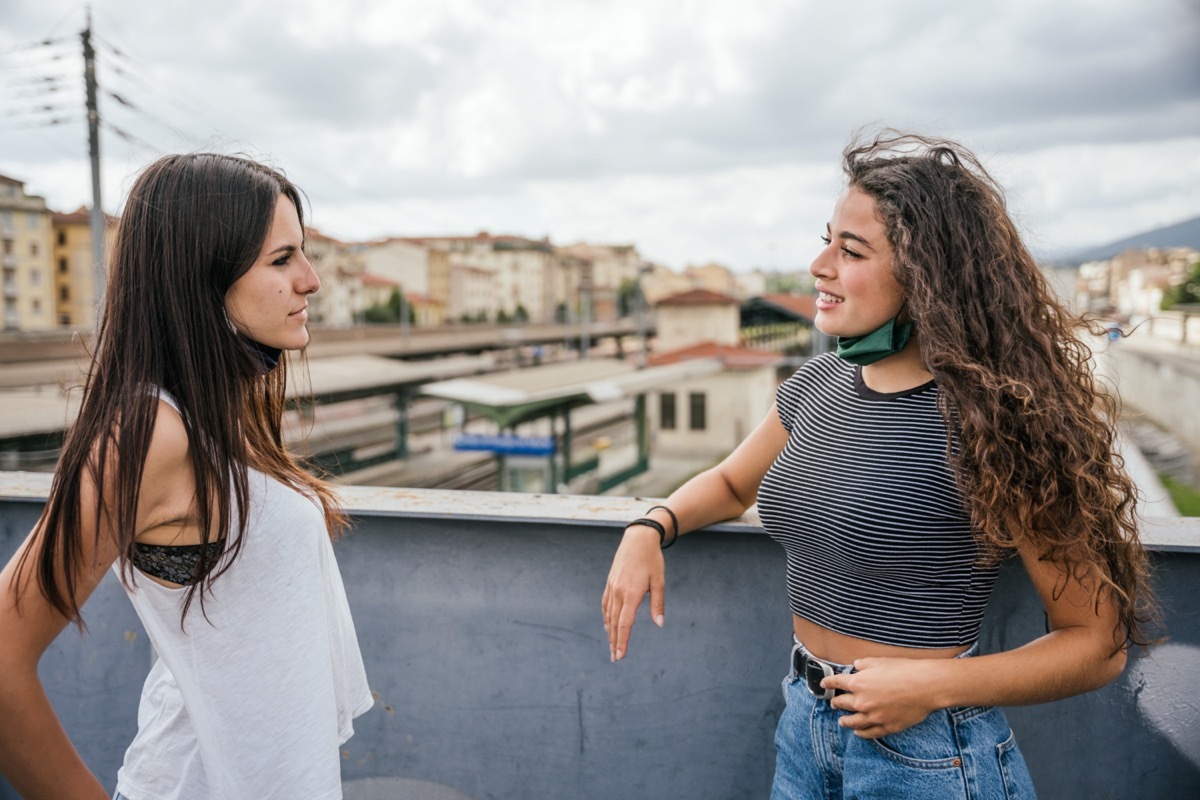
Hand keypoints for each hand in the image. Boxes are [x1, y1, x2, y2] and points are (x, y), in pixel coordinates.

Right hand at [601, 525, 664, 661]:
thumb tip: (659, 624)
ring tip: (612, 647)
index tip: (620, 655)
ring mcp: (612, 587)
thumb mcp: (659, 581)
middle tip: (615, 658)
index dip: (622, 641)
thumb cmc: (652, 560)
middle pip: (615, 623)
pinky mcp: (610, 583)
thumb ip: (658, 603)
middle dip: (615, 642)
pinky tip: (608, 626)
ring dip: (610, 632)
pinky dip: (606, 618)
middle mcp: (619, 592)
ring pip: (609, 615)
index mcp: (632, 593)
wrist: (638, 539)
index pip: (625, 623)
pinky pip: (606, 605)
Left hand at [821, 657, 947, 738]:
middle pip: (842, 704)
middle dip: (835, 702)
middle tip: (833, 702)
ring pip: (852, 722)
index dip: (828, 683)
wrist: (925, 686)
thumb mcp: (880, 661)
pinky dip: (861, 733)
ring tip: (841, 721)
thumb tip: (856, 665)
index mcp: (858, 683)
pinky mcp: (886, 726)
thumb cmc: (904, 670)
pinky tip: (858, 732)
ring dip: (845, 721)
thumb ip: (864, 664)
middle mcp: (862, 701)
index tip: (824, 684)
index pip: (836, 683)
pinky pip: (869, 733)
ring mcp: (874, 716)